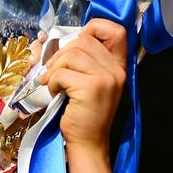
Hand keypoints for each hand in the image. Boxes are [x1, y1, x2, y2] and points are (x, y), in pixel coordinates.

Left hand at [38, 19, 126, 154]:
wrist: (88, 143)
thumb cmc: (85, 114)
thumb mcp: (94, 84)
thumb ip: (90, 62)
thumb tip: (68, 42)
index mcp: (119, 66)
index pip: (116, 30)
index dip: (93, 28)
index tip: (76, 44)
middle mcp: (116, 70)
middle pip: (84, 41)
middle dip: (62, 54)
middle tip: (53, 71)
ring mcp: (105, 78)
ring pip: (71, 55)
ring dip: (54, 69)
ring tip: (53, 83)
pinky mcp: (91, 88)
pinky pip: (62, 72)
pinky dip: (52, 82)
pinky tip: (55, 93)